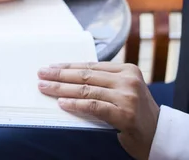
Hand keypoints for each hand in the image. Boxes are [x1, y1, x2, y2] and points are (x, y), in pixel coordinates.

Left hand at [38, 62, 159, 159]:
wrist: (157, 135)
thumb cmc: (134, 111)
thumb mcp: (122, 90)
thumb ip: (102, 82)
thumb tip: (67, 77)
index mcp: (127, 69)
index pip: (91, 65)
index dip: (68, 66)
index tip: (51, 66)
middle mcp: (128, 80)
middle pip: (86, 76)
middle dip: (60, 75)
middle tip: (41, 74)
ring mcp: (128, 97)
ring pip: (86, 90)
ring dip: (61, 89)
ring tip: (45, 87)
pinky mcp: (124, 115)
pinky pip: (93, 107)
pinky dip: (75, 104)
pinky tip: (61, 103)